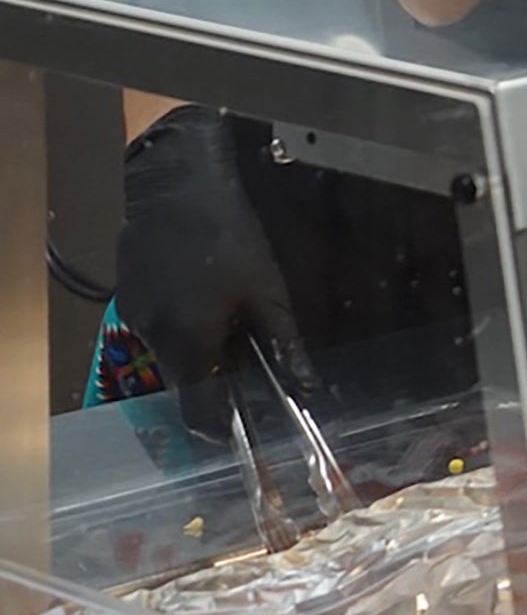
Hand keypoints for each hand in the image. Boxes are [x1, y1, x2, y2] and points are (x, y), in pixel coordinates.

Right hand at [112, 106, 319, 443]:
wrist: (175, 181)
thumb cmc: (228, 234)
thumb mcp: (268, 290)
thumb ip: (285, 342)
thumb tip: (308, 387)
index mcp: (190, 343)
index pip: (199, 413)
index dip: (223, 429)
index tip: (244, 433)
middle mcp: (155, 337)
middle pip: (186, 382)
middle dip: (218, 382)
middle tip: (249, 363)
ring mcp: (137, 314)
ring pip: (174, 351)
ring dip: (201, 346)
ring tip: (230, 316)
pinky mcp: (131, 293)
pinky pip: (160, 323)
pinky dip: (183, 321)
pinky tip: (204, 292)